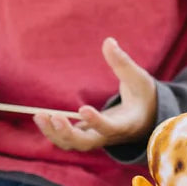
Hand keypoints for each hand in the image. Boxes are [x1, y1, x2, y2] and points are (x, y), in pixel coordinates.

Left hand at [34, 37, 156, 152]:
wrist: (147, 119)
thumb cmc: (144, 97)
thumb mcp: (138, 79)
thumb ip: (123, 63)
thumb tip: (108, 41)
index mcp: (126, 124)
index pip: (109, 128)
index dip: (96, 121)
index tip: (83, 109)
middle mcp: (109, 137)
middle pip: (86, 143)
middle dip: (67, 133)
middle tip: (53, 116)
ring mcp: (96, 138)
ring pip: (73, 144)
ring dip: (55, 134)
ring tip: (39, 116)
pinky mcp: (87, 135)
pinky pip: (68, 139)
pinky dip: (54, 132)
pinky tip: (41, 118)